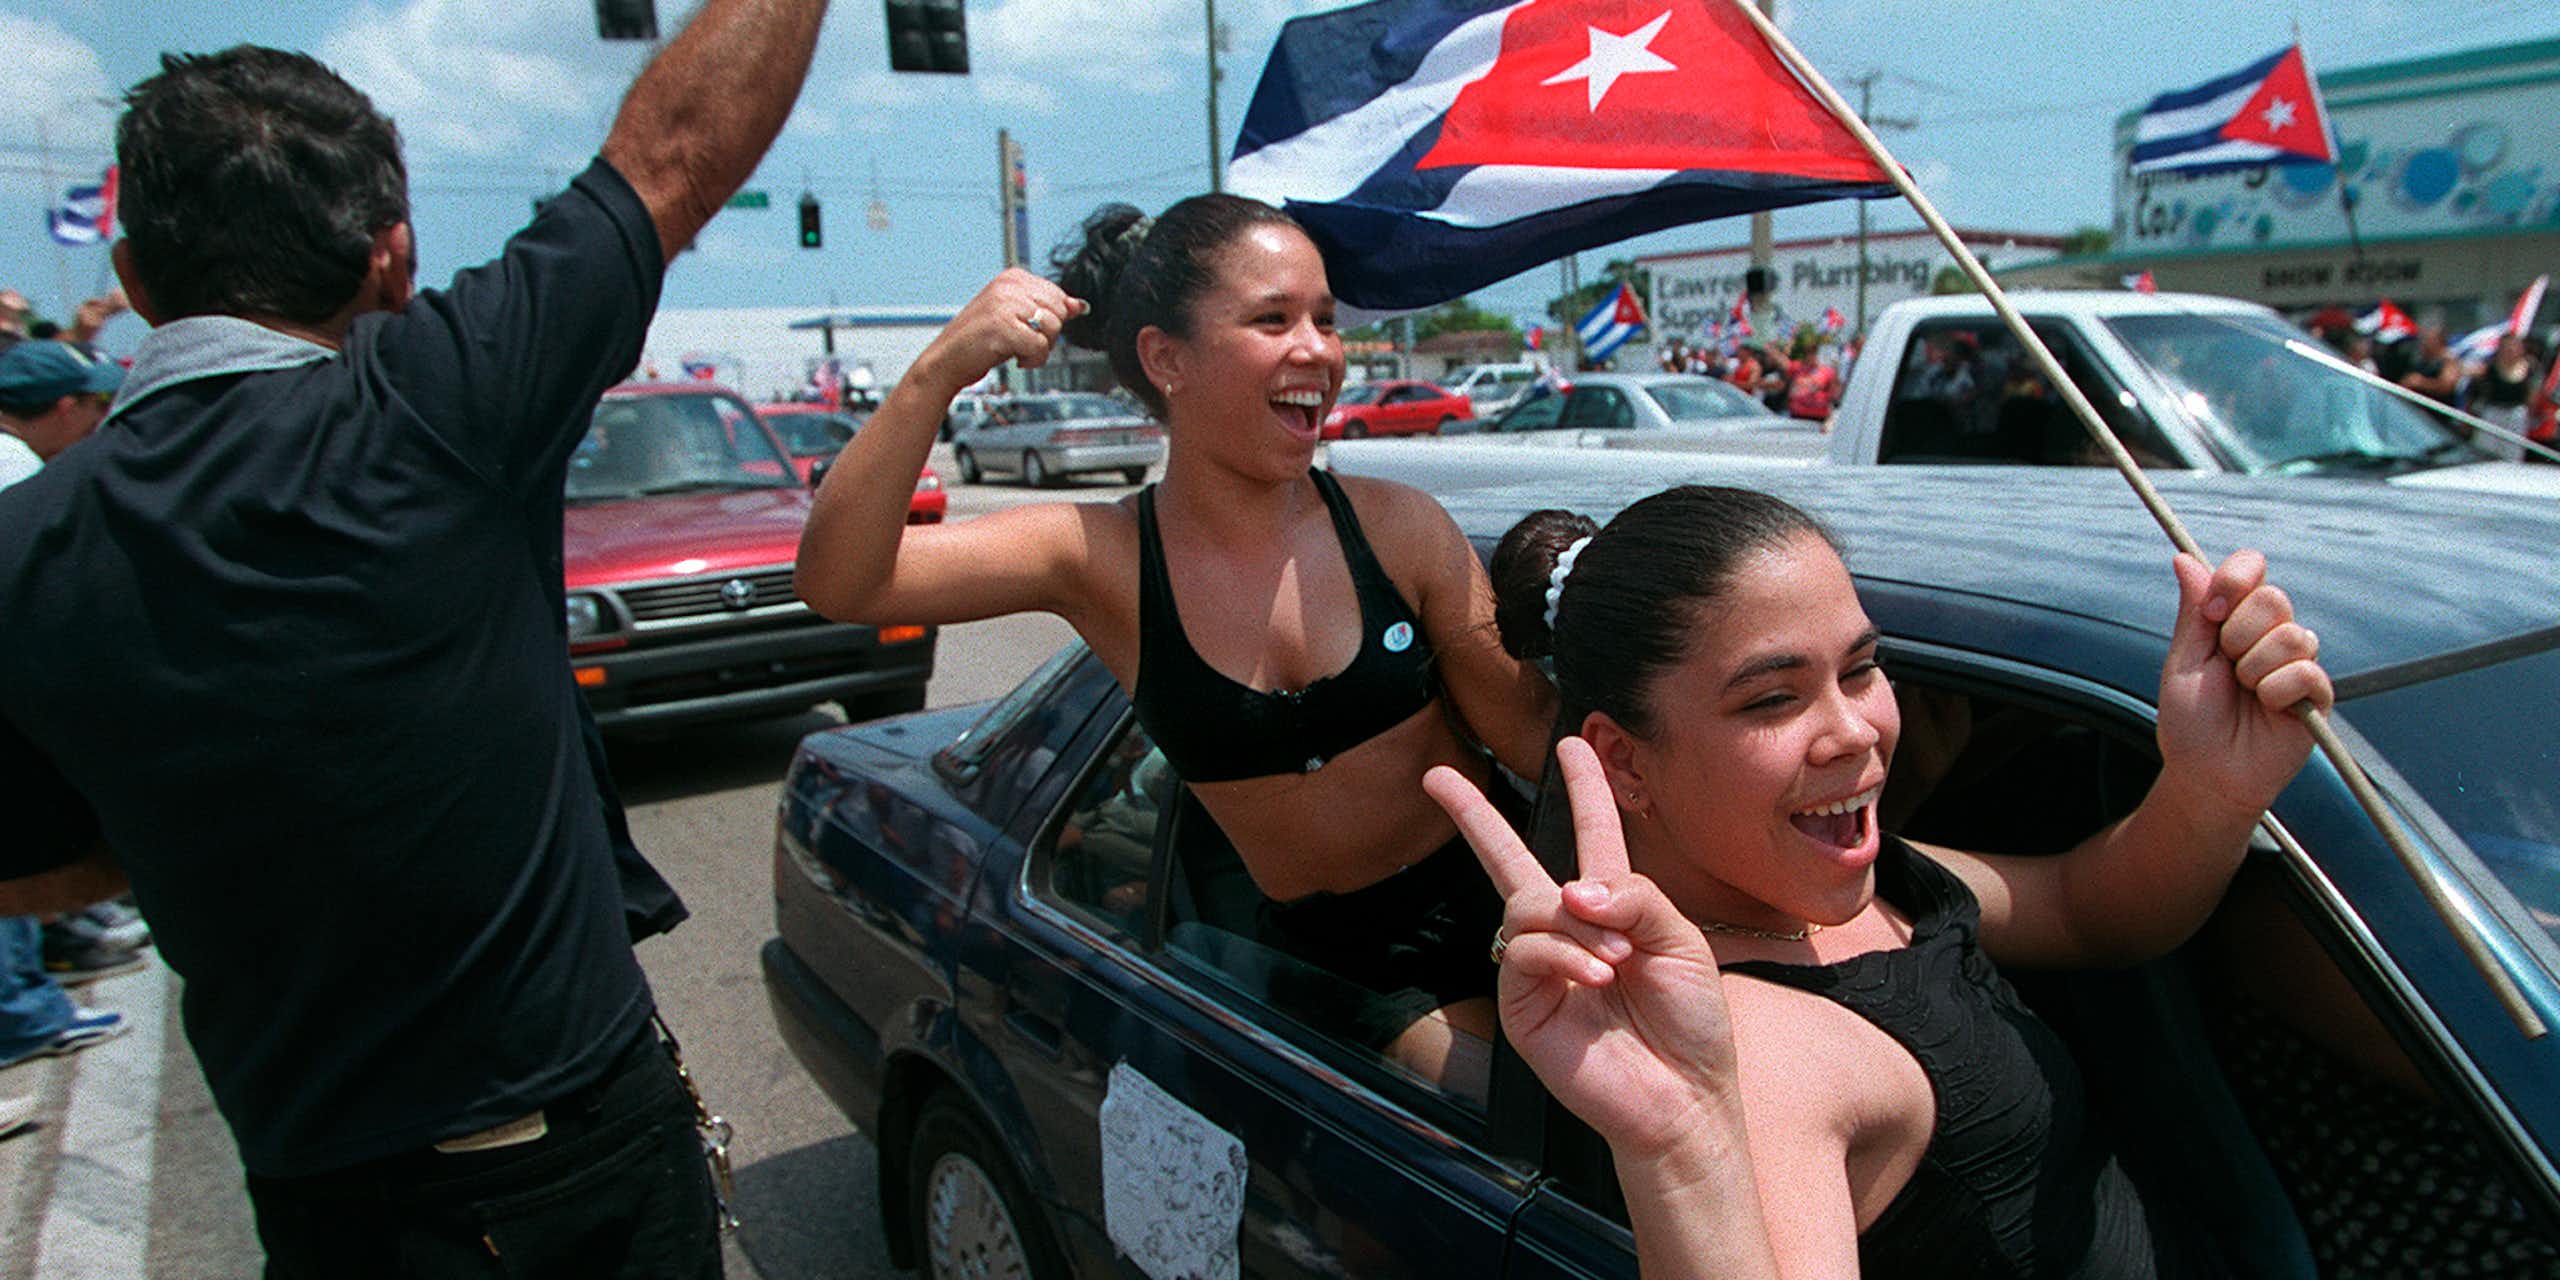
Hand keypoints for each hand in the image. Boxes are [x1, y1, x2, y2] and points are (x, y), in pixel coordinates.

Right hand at [912, 268, 1085, 394]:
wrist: (946, 361)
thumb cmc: (978, 341)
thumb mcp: (1015, 317)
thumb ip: (1047, 308)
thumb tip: (1080, 306)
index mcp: (1012, 277)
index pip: (1057, 295)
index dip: (1049, 320)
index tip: (1026, 328)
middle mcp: (1008, 286)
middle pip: (1059, 311)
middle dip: (1047, 334)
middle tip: (1021, 341)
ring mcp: (1005, 304)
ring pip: (1053, 328)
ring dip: (1039, 348)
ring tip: (1015, 349)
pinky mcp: (1003, 327)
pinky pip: (1040, 347)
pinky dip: (1032, 360)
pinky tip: (1013, 358)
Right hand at [1424, 738, 1737, 1157]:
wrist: (1683, 1097)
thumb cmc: (1692, 1023)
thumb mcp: (1683, 941)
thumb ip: (1636, 897)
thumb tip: (1571, 888)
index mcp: (1615, 907)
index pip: (1593, 833)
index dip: (1585, 787)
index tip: (1573, 742)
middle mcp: (1568, 930)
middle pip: (1512, 860)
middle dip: (1474, 817)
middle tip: (1436, 777)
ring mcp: (1540, 967)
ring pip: (1528, 904)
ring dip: (1577, 925)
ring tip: (1616, 961)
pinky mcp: (1522, 1003)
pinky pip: (1524, 951)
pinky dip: (1563, 955)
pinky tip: (1597, 977)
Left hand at [2156, 550, 2331, 816]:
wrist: (2207, 775)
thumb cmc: (2191, 722)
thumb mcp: (2183, 661)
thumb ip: (2193, 611)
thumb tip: (2183, 558)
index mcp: (2236, 621)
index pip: (2252, 569)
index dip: (2236, 579)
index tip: (2213, 611)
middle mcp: (2270, 635)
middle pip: (2273, 598)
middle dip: (2238, 634)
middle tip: (2226, 666)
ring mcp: (2297, 663)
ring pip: (2290, 636)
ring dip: (2254, 669)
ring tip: (2245, 694)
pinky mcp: (2318, 695)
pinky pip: (2305, 672)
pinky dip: (2275, 692)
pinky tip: (2268, 709)